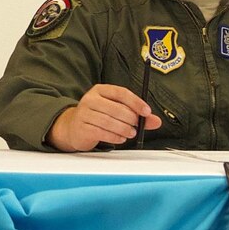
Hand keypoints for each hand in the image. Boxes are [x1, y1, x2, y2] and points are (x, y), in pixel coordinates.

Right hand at [47, 84, 161, 150]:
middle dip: (131, 119)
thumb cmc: (98, 117)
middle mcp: (90, 99)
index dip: (136, 102)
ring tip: (130, 133)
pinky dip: (114, 137)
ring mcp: (84, 113)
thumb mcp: (116, 111)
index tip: (147, 112)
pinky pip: (101, 132)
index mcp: (100, 90)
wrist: (73, 127)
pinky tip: (120, 138)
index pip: (121, 92)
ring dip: (124, 129)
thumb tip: (155, 120)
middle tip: (137, 126)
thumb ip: (137, 115)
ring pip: (109, 121)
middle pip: (116, 108)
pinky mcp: (82, 127)